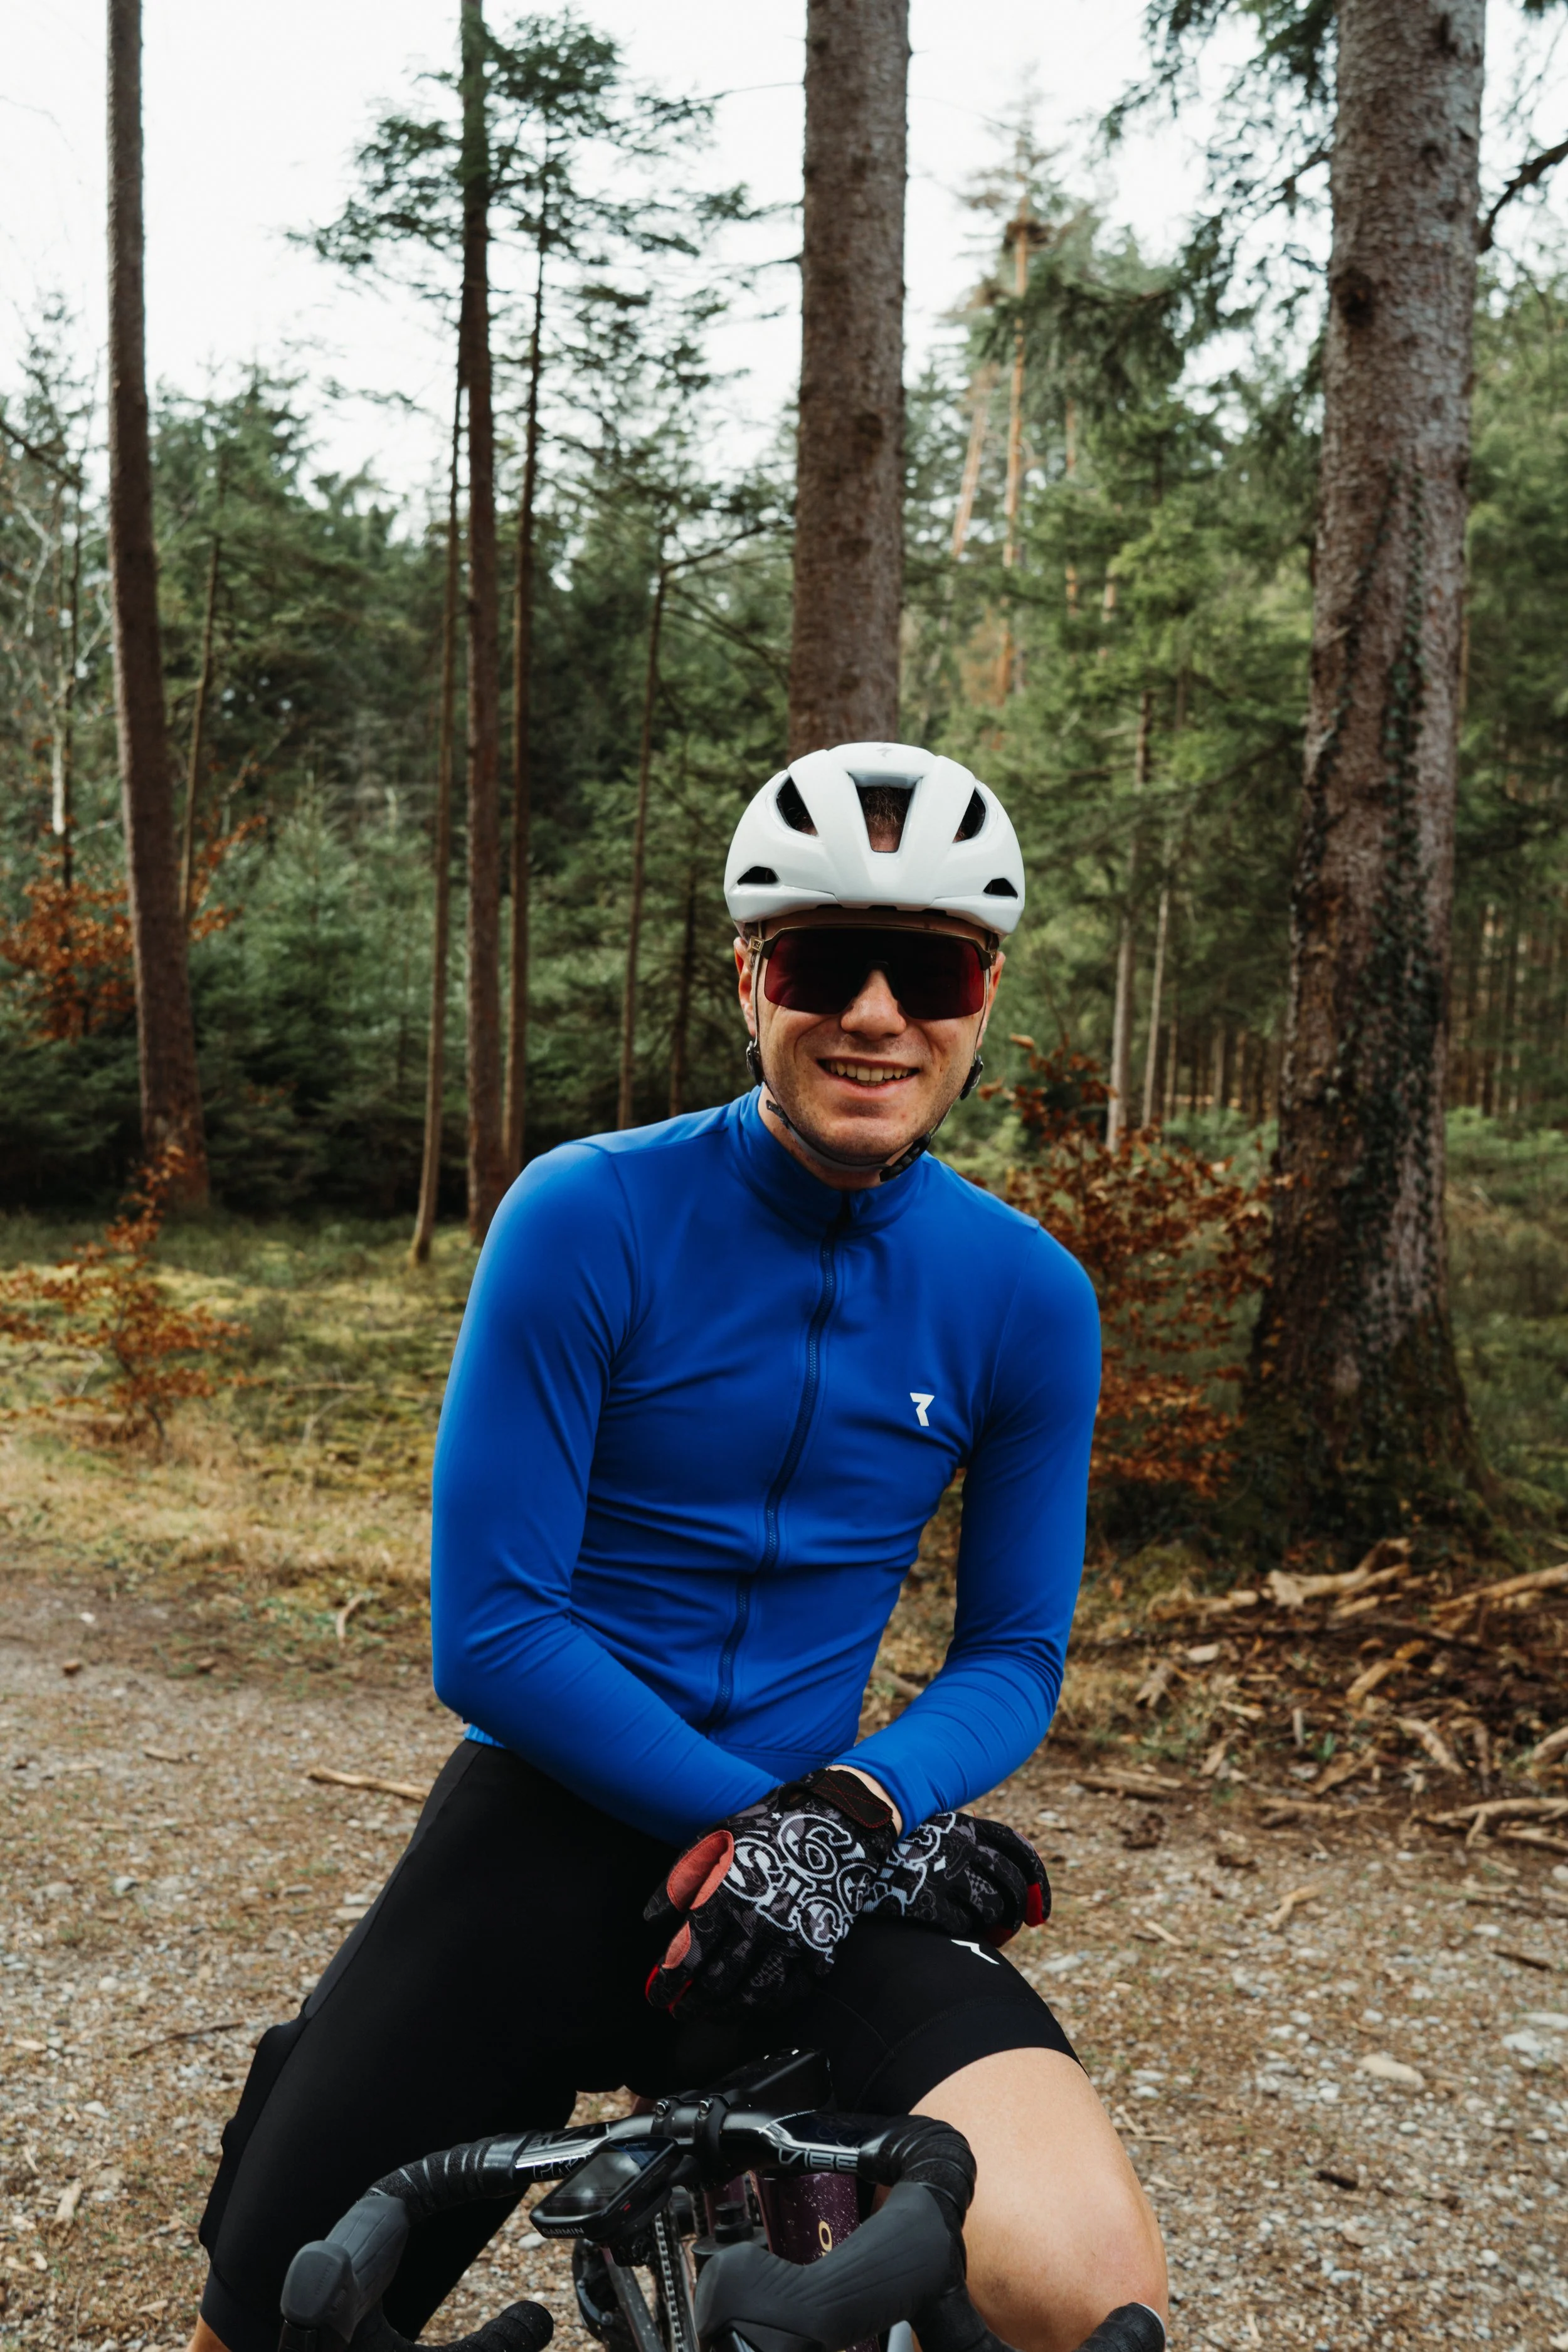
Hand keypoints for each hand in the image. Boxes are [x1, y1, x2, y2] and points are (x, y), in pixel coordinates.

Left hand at [644, 1766, 899, 2016]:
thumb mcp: (713, 1842)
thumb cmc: (766, 1830)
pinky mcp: (819, 1946)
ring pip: (754, 1995)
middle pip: (717, 1983)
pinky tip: (754, 2005)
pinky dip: (769, 2005)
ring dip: (727, 2012)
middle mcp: (756, 1921)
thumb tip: (653, 1920)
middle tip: (680, 2011)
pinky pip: (791, 1991)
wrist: (834, 1821)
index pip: (688, 1956)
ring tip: (712, 2014)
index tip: (657, 1996)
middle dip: (692, 2005)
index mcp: (725, 1894)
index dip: (667, 1984)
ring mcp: (791, 1937)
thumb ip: (678, 1882)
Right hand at [871, 1811, 1049, 1944]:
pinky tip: (944, 1925)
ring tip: (974, 1927)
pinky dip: (961, 1930)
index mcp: (965, 1826)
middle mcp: (960, 1845)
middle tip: (1009, 1929)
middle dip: (1016, 1913)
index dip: (1037, 1883)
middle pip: (1011, 1884)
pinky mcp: (925, 1898)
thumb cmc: (900, 1846)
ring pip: (992, 1907)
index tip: (1041, 1914)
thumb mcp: (938, 1831)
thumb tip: (1026, 1865)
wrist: (846, 1847)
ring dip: (990, 1925)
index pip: (1019, 1851)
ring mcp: (943, 1871)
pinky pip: (962, 1924)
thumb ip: (976, 1844)